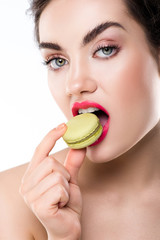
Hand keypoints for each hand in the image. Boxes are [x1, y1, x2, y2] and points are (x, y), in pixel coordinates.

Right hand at [19, 123, 85, 239]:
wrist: (68, 229)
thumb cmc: (66, 205)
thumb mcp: (71, 180)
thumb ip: (73, 163)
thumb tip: (80, 145)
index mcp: (32, 176)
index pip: (39, 151)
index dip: (51, 137)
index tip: (63, 126)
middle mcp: (26, 185)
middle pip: (51, 162)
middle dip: (65, 174)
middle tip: (64, 188)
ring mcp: (30, 196)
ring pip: (57, 174)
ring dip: (66, 186)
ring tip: (63, 197)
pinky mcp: (39, 206)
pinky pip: (60, 187)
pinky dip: (67, 195)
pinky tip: (62, 205)